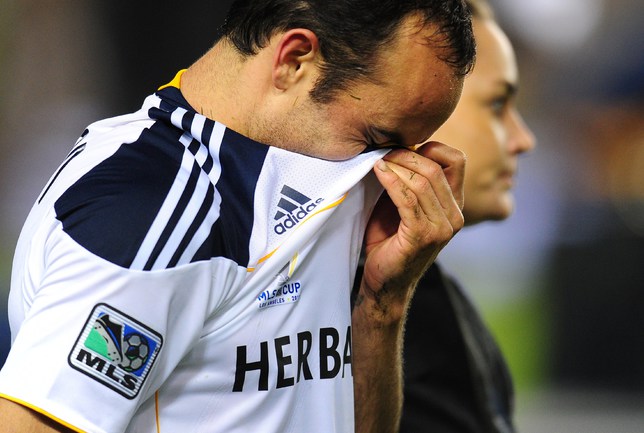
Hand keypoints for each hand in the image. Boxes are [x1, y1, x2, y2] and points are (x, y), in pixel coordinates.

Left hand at [359, 141, 465, 322]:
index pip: (457, 161)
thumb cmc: (390, 241)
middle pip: (436, 168)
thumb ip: (408, 180)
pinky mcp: (423, 236)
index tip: (405, 146)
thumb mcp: (403, 204)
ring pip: (422, 182)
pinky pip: (408, 199)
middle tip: (383, 151)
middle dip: (406, 155)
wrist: (384, 281)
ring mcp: (442, 228)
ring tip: (377, 161)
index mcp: (454, 204)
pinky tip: (378, 172)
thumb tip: (396, 146)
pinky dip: (391, 181)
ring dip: (396, 167)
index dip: (432, 147)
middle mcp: (455, 215)